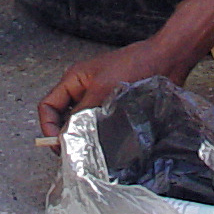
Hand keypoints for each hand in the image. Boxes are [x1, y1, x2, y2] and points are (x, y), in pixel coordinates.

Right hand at [37, 36, 194, 138]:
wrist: (165, 59)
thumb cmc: (134, 66)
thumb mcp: (102, 89)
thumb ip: (82, 113)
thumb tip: (68, 135)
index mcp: (73, 80)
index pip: (48, 106)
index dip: (48, 127)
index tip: (59, 146)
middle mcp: (82, 89)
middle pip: (61, 116)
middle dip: (65, 134)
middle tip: (75, 154)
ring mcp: (98, 97)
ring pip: (81, 121)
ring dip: (83, 135)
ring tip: (91, 152)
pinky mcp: (114, 105)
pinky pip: (98, 122)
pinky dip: (98, 134)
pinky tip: (106, 145)